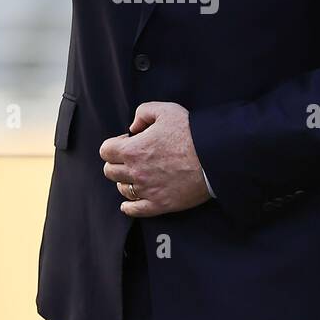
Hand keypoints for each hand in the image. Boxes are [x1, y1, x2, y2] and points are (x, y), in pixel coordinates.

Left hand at [100, 102, 211, 216]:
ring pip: (122, 189)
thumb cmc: (191, 132)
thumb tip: (133, 127)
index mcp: (133, 149)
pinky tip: (130, 202)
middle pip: (110, 171)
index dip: (115, 144)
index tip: (128, 142)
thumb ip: (143, 113)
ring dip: (125, 181)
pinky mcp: (159, 204)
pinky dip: (129, 206)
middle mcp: (135, 172)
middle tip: (132, 158)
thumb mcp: (165, 110)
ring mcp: (147, 190)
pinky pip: (134, 210)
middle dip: (118, 162)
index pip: (105, 151)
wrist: (214, 156)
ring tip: (138, 175)